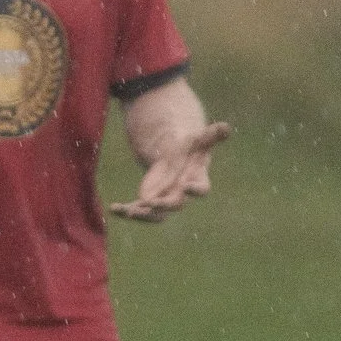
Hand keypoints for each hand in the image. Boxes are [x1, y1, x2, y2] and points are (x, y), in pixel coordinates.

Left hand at [111, 121, 231, 222]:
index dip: (197, 189)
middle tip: (151, 203)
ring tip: (129, 211)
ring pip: (157, 214)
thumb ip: (211, 135)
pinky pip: (138, 209)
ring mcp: (165, 199)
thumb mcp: (198, 138)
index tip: (188, 186)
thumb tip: (227, 126)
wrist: (176, 157)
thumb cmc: (190, 147)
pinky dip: (125, 210)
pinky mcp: (149, 200)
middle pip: (176, 204)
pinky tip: (114, 209)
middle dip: (165, 205)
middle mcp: (182, 192)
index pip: (202, 188)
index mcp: (196, 178)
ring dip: (144, 214)